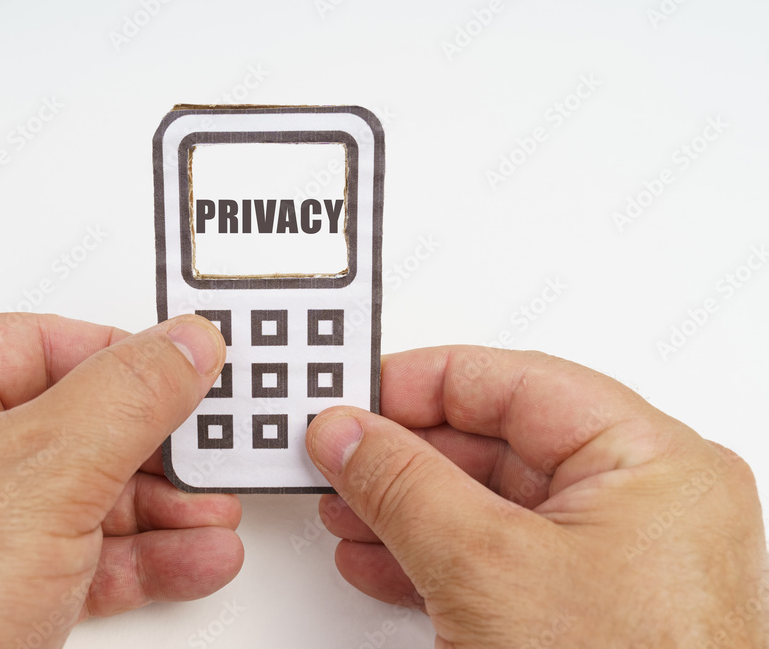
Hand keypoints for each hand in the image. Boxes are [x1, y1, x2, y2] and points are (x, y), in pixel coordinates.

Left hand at [0, 313, 242, 647]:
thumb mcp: (43, 473)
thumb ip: (127, 398)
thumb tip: (185, 343)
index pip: (38, 343)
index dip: (120, 356)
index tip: (185, 367)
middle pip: (75, 423)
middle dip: (154, 449)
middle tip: (206, 451)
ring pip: (87, 495)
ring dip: (162, 508)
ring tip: (211, 513)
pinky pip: (84, 554)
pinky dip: (145, 556)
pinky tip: (193, 555)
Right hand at [306, 347, 767, 646]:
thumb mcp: (485, 568)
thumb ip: (404, 485)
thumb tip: (348, 433)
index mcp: (650, 460)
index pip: (514, 381)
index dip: (422, 383)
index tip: (355, 396)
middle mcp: (641, 500)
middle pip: (495, 440)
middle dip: (404, 454)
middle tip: (339, 452)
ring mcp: (614, 558)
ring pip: (486, 501)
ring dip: (405, 505)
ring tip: (346, 507)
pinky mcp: (581, 607)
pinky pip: (494, 555)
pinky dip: (430, 553)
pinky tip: (377, 557)